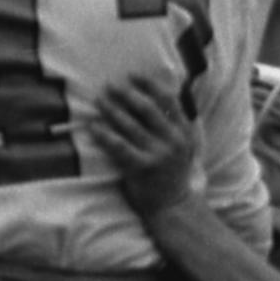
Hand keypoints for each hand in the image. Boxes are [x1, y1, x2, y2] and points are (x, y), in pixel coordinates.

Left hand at [85, 73, 198, 215]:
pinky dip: (104, 134)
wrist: (174, 205)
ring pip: (130, 125)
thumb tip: (161, 98)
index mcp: (185, 132)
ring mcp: (158, 154)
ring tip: (99, 100)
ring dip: (112, 109)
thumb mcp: (186, 147)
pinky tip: (92, 125)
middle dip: (127, 94)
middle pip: (147, 108)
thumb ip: (177, 125)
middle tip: (110, 85)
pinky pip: (118, 145)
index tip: (133, 75)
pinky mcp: (141, 167)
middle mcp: (173, 140)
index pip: (168, 100)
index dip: (150, 85)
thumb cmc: (176, 173)